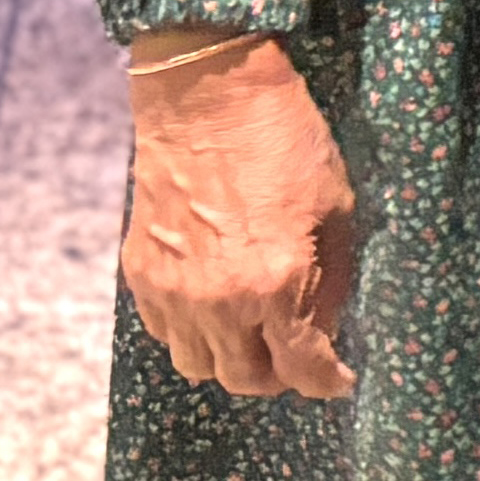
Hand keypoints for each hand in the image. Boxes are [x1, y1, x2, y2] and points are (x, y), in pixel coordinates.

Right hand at [120, 33, 357, 398]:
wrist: (208, 98)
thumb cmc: (285, 143)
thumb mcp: (337, 208)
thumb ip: (331, 278)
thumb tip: (325, 325)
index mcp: (275, 284)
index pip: (302, 367)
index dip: (327, 382)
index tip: (339, 381)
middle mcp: (218, 301)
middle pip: (245, 380)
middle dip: (279, 376)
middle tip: (299, 357)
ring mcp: (172, 291)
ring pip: (198, 366)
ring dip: (231, 360)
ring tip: (256, 334)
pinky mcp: (139, 275)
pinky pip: (164, 333)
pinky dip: (192, 333)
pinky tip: (216, 307)